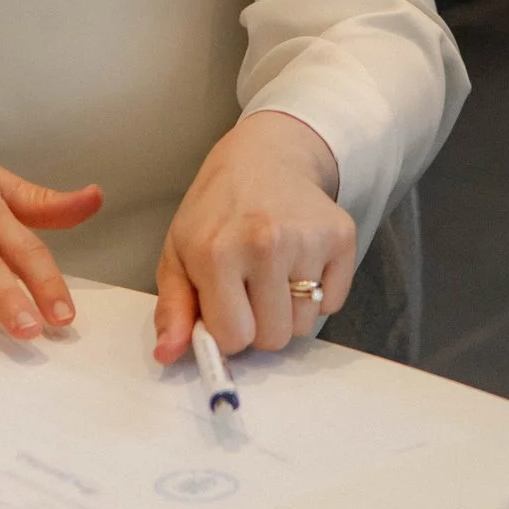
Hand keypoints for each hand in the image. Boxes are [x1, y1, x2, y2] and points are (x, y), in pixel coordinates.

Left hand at [152, 110, 352, 362]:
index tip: (225, 305)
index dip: (228, 330)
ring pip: (304, 324)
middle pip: (274, 338)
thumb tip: (167, 354)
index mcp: (216, 252)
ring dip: (289, 309)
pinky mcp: (341, 235)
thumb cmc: (217, 208)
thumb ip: (173, 307)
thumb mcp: (180, 251)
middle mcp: (264, 244)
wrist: (265, 154)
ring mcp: (307, 239)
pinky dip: (318, 292)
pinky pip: (333, 302)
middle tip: (250, 287)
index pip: (234, 338)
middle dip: (260, 323)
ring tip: (274, 271)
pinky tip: (299, 260)